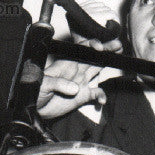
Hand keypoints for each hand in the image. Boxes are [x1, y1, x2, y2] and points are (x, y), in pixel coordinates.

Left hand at [37, 0, 122, 118]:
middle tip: (118, 45)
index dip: (91, 46)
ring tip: (120, 61)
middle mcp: (75, 71)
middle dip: (106, 50)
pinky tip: (102, 100)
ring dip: (108, 65)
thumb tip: (75, 87)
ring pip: (97, 70)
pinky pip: (96, 94)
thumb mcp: (43, 84)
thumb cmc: (34, 92)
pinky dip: (101, 96)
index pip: (81, 50)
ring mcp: (80, 83)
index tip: (99, 48)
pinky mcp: (82, 96)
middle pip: (93, 57)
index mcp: (66, 64)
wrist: (34, 109)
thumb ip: (58, 83)